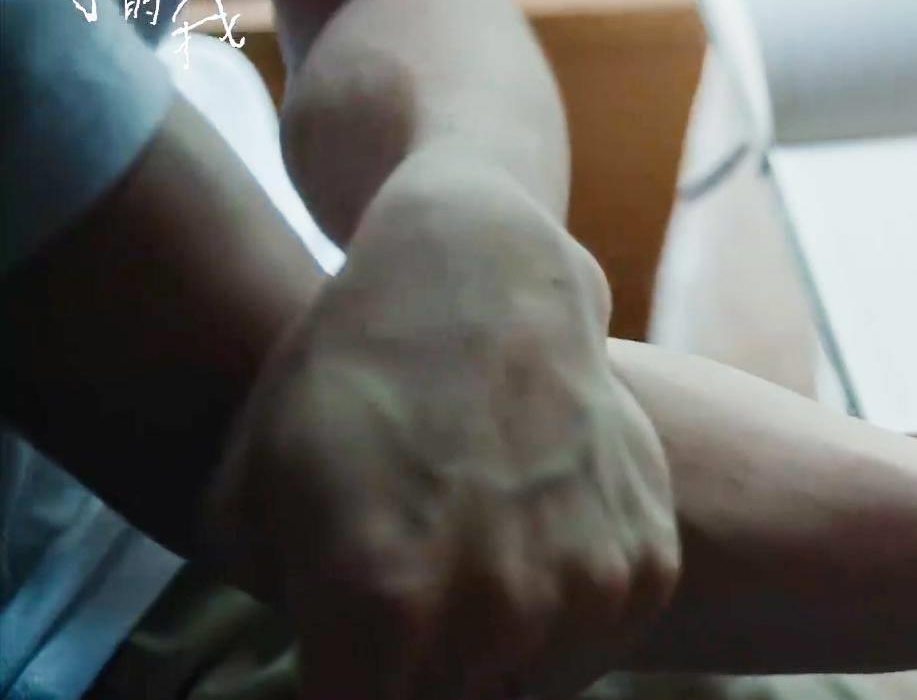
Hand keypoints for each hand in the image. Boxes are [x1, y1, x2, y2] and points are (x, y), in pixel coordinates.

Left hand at [206, 171, 678, 699]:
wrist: (482, 278)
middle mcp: (495, 614)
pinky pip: (599, 644)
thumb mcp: (247, 502)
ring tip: (466, 581)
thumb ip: (282, 614)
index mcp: (380, 611)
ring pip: (529, 689)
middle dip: (418, 676)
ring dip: (495, 658)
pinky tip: (528, 554)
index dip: (350, 689)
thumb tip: (326, 666)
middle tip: (404, 611)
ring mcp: (584, 591)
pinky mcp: (648, 565)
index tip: (352, 658)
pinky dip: (565, 621)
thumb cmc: (349, 379)